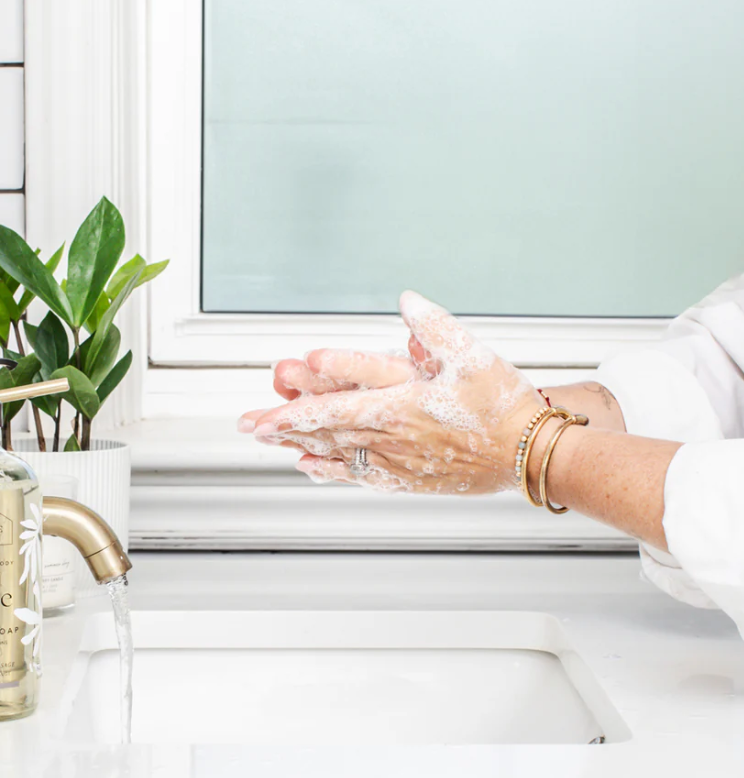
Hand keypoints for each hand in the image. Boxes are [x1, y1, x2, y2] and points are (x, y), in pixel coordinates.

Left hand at [238, 291, 542, 494]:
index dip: (298, 406)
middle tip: (248, 425)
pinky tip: (311, 467)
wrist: (529, 453)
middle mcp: (394, 437)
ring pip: (338, 454)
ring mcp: (399, 460)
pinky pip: (361, 476)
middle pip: (326, 432)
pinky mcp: (410, 477)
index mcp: (403, 405)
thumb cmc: (503, 406)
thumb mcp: (473, 355)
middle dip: (283, 427)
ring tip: (269, 442)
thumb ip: (435, 326)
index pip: (338, 404)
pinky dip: (331, 471)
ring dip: (300, 445)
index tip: (267, 409)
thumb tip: (406, 301)